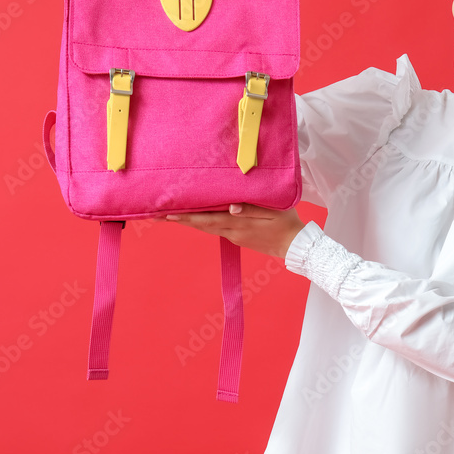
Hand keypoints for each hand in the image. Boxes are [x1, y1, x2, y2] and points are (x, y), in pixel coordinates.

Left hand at [154, 203, 304, 258]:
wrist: (296, 246)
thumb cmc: (286, 223)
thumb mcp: (272, 212)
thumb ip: (250, 209)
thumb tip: (230, 207)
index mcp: (237, 224)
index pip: (206, 219)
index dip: (186, 217)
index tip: (167, 214)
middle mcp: (231, 232)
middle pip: (200, 225)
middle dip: (179, 219)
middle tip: (156, 214)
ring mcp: (234, 236)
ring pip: (206, 227)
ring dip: (189, 222)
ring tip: (170, 215)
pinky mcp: (238, 237)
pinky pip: (216, 228)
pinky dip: (203, 222)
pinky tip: (197, 216)